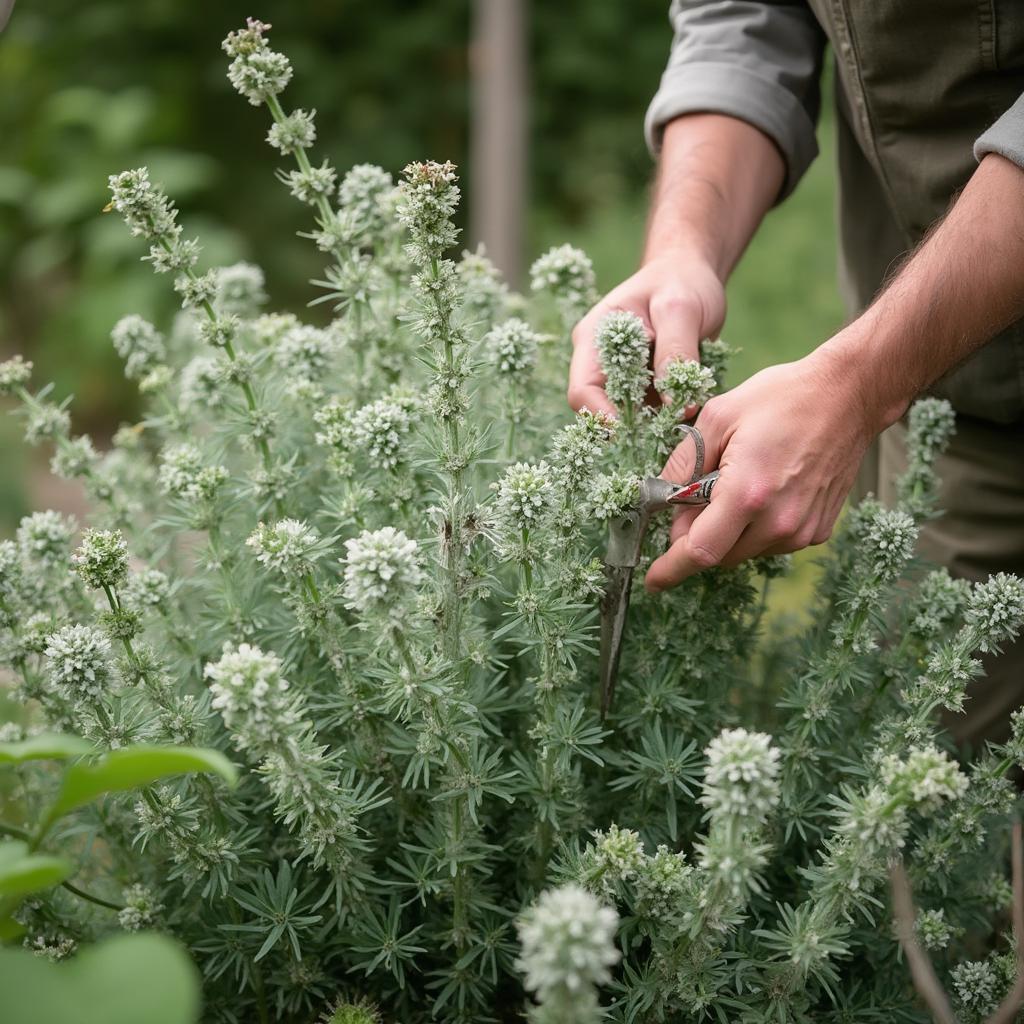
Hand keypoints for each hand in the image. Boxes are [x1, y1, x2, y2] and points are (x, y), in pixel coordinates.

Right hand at [568, 249, 725, 415]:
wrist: (690, 273)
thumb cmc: (680, 282)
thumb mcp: (680, 309)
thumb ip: (676, 353)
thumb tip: (679, 405)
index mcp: (593, 340)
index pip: (582, 390)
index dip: (601, 415)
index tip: (632, 429)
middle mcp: (600, 363)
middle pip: (601, 409)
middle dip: (630, 426)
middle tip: (666, 434)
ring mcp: (621, 377)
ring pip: (627, 417)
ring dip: (652, 426)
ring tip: (682, 427)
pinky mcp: (642, 386)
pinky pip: (649, 413)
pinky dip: (666, 419)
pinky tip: (689, 418)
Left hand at [645, 345, 884, 591]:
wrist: (850, 395)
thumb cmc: (782, 398)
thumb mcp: (717, 418)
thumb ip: (683, 466)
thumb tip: (665, 504)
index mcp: (747, 494)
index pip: (699, 551)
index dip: (671, 568)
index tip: (652, 581)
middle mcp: (778, 522)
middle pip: (719, 554)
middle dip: (696, 536)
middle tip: (693, 500)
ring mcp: (802, 531)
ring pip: (743, 550)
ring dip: (728, 531)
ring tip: (737, 482)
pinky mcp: (818, 531)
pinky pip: (770, 543)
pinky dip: (755, 527)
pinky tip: (764, 488)